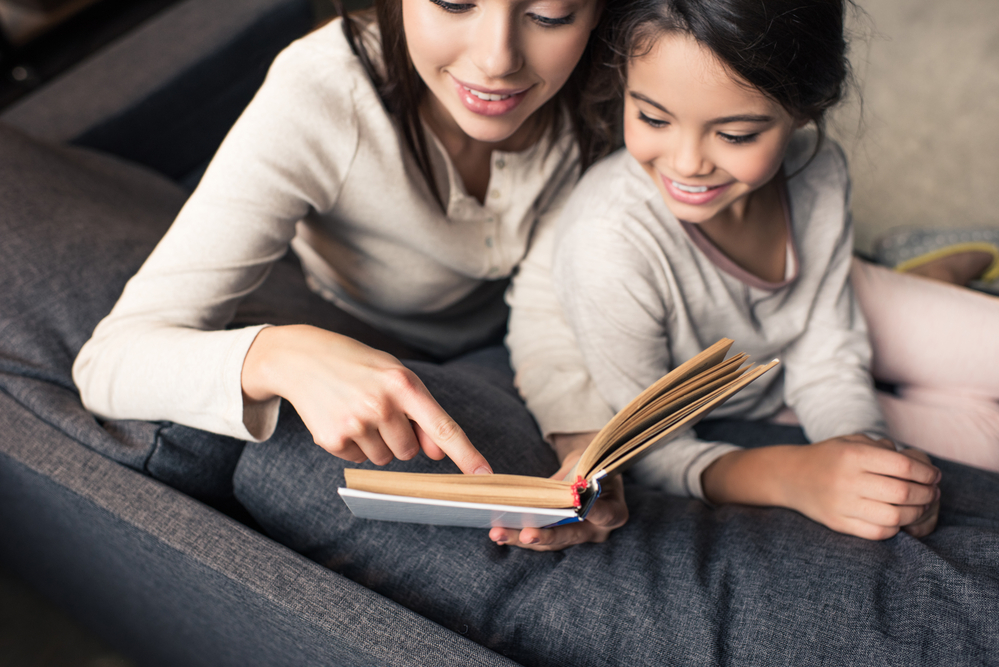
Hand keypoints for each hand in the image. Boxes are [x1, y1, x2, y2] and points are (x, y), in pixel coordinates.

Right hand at [241, 325, 491, 474]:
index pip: (443, 426)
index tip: (484, 475)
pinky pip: (358, 460)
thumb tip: (438, 452)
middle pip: (410, 451)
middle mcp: (381, 405)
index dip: (466, 454)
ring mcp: (356, 424)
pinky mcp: (332, 440)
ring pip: (385, 459)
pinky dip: (353, 446)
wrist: (301, 358)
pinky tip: (340, 418)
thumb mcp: (394, 376)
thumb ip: (421, 412)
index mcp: (403, 383)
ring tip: (357, 411)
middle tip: (378, 410)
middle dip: (400, 437)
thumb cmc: (358, 366)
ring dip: (376, 443)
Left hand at [488, 432, 628, 550]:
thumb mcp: (587, 463)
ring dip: (522, 539)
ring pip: (551, 543)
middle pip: (569, 535)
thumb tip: (557, 486)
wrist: (588, 468)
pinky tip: (500, 532)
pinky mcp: (560, 537)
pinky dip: (520, 536)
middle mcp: (598, 530)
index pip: (604, 514)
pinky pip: (541, 540)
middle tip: (524, 535)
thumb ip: (576, 477)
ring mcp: (578, 536)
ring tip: (498, 533)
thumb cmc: (590, 463)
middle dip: (544, 535)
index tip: (578, 510)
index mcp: (614, 510)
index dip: (592, 513)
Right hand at [702, 434, 940, 539]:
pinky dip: (895, 527)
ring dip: (915, 513)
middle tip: (931, 492)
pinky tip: (898, 518)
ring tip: (919, 506)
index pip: (904, 466)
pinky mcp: (839, 524)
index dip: (927, 473)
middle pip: (903, 492)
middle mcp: (847, 480)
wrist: (791, 476)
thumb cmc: (829, 457)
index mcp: (852, 455)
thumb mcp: (852, 441)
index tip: (934, 476)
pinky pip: (878, 532)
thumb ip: (885, 449)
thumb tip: (920, 466)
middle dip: (927, 494)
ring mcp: (842, 504)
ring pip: (895, 516)